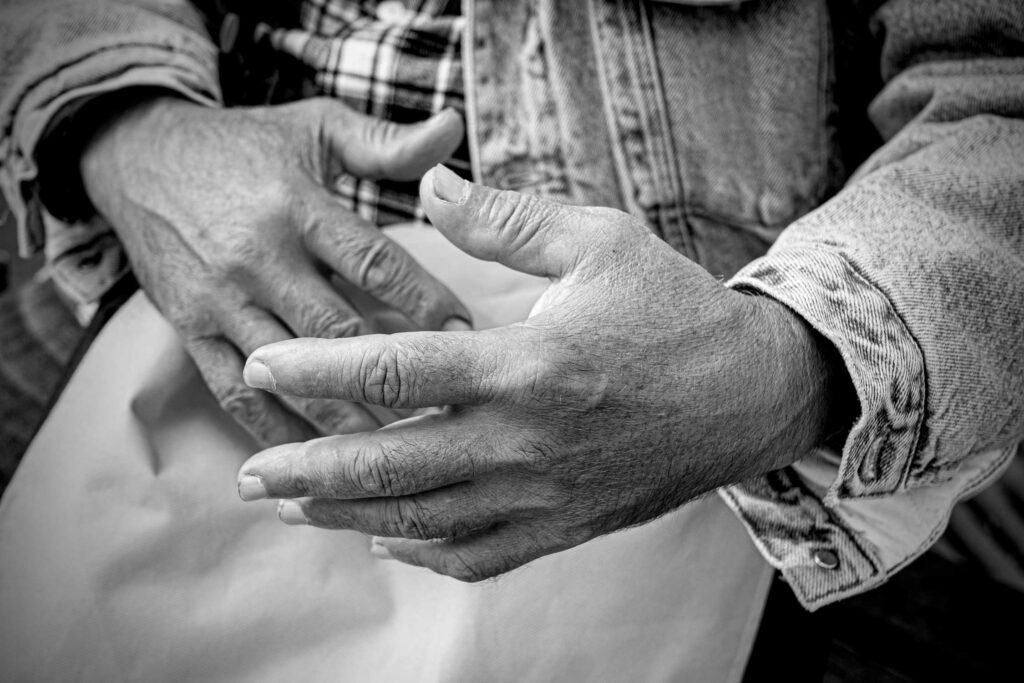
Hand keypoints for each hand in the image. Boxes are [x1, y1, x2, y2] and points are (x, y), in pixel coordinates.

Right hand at [81, 96, 470, 444]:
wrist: (140, 158)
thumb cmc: (247, 146)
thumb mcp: (316, 128)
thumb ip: (386, 141)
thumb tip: (455, 128)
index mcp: (297, 206)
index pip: (373, 262)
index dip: (425, 302)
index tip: (471, 339)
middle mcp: (258, 257)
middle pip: (333, 328)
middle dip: (390, 375)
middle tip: (446, 415)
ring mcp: (220, 300)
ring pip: (288, 371)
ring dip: (340, 417)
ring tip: (394, 455)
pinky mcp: (191, 331)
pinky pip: (234, 392)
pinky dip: (274, 432)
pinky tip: (316, 466)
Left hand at [237, 166, 850, 579]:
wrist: (750, 395)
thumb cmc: (674, 312)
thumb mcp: (600, 241)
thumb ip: (506, 219)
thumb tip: (429, 190)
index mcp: (527, 365)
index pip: (395, 372)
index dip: (317, 368)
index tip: (262, 366)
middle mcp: (525, 441)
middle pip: (390, 465)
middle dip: (309, 469)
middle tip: (249, 472)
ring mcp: (543, 495)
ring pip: (422, 521)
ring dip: (348, 516)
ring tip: (294, 507)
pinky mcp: (564, 526)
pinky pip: (477, 557)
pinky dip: (420, 553)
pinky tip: (383, 540)